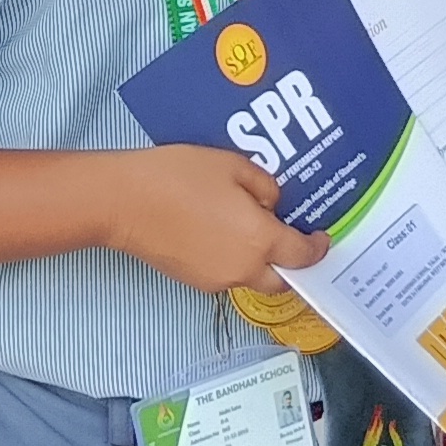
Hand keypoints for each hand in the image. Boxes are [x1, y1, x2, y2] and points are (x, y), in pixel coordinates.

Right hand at [102, 146, 330, 295]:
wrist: (124, 202)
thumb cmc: (177, 176)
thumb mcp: (232, 165)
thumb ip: (265, 186)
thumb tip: (273, 204)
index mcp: (259, 239)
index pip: (302, 255)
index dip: (317, 248)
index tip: (321, 238)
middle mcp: (243, 267)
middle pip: (281, 280)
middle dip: (291, 263)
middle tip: (290, 238)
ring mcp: (217, 279)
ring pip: (252, 277)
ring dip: (259, 260)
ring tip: (249, 227)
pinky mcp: (193, 280)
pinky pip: (226, 274)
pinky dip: (233, 259)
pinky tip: (218, 231)